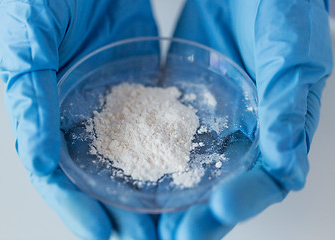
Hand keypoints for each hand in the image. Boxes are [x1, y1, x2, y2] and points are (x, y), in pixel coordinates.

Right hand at [0, 0, 158, 238]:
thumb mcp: (32, 37)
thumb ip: (30, 93)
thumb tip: (37, 156)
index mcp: (46, 111)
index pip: (56, 173)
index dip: (75, 206)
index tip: (102, 233)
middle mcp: (81, 116)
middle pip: (98, 176)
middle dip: (120, 211)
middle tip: (149, 238)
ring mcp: (115, 105)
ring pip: (131, 159)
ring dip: (148, 191)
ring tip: (172, 219)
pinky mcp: (143, 88)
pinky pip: (158, 126)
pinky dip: (170, 153)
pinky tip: (188, 172)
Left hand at [159, 0, 332, 238]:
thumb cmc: (282, 8)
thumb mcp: (291, 51)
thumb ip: (289, 103)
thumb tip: (287, 165)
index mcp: (278, 127)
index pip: (266, 179)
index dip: (245, 200)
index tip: (218, 210)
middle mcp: (242, 132)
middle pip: (223, 186)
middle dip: (200, 216)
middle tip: (173, 236)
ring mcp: (208, 121)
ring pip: (189, 170)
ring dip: (170, 199)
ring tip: (145, 221)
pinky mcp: (178, 104)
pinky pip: (161, 136)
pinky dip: (147, 159)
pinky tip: (128, 174)